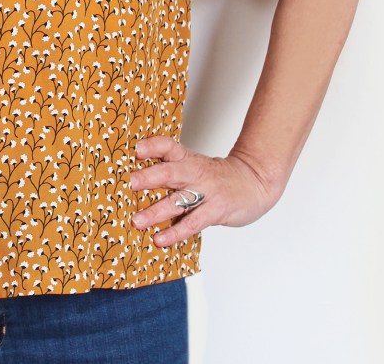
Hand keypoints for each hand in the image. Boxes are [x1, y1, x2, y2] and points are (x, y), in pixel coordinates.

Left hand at [129, 136, 280, 247]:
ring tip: (136, 221)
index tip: (135, 150)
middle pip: (169, 172)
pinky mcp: (216, 210)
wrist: (254, 181)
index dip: (152, 146)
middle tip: (129, 183)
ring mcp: (206, 191)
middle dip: (148, 177)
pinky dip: (175, 232)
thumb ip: (168, 169)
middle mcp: (194, 172)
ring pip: (178, 200)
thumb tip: (133, 181)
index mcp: (186, 158)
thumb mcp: (193, 164)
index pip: (167, 145)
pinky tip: (160, 239)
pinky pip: (193, 222)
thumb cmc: (216, 176)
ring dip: (155, 211)